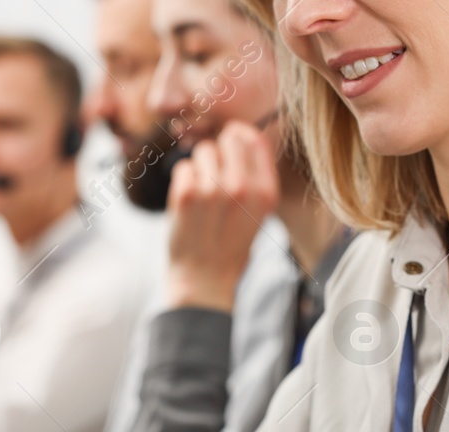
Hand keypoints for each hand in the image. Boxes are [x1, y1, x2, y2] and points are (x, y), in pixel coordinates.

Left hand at [164, 122, 278, 312]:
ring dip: (199, 168)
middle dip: (219, 151)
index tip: (230, 146)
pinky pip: (183, 167)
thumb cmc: (230, 246)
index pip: (255, 138)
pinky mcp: (186, 195)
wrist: (204, 281)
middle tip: (213, 178)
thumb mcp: (257, 213)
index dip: (240, 136)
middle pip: (228, 137)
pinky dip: (182, 182)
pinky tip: (188, 205)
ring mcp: (214, 190)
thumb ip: (254, 175)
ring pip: (203, 151)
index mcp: (266, 191)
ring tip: (202, 198)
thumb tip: (238, 133)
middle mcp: (243, 187)